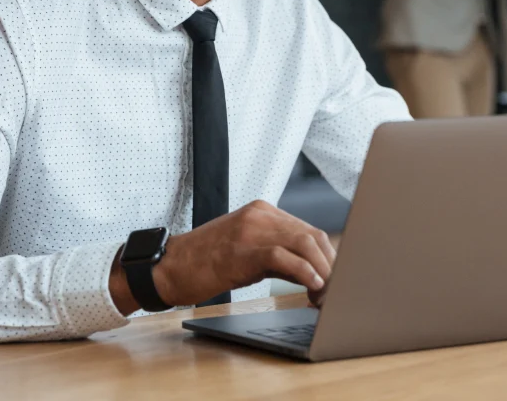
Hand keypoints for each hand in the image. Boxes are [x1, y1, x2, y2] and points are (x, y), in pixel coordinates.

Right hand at [109, 201, 334, 313]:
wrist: (168, 266)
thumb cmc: (205, 263)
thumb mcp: (245, 250)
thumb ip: (277, 253)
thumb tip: (313, 274)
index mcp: (263, 211)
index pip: (309, 230)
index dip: (329, 257)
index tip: (338, 280)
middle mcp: (261, 214)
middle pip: (313, 235)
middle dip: (332, 265)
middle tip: (338, 293)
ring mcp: (251, 229)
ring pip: (304, 243)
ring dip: (324, 271)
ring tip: (328, 295)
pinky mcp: (242, 249)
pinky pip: (283, 256)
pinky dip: (304, 271)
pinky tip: (313, 286)